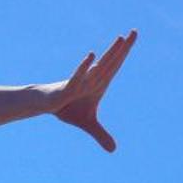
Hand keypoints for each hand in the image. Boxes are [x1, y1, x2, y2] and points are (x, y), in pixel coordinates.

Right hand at [49, 31, 137, 151]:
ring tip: (120, 39)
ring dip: (110, 53)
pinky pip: (79, 75)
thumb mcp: (88, 124)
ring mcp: (83, 81)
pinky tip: (92, 55)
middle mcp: (93, 78)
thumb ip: (101, 135)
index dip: (126, 51)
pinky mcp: (70, 87)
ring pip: (100, 66)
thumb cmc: (69, 108)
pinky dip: (85, 67)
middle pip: (112, 61)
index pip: (116, 64)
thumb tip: (114, 150)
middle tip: (135, 32)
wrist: (47, 104)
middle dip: (123, 47)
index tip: (134, 34)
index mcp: (100, 82)